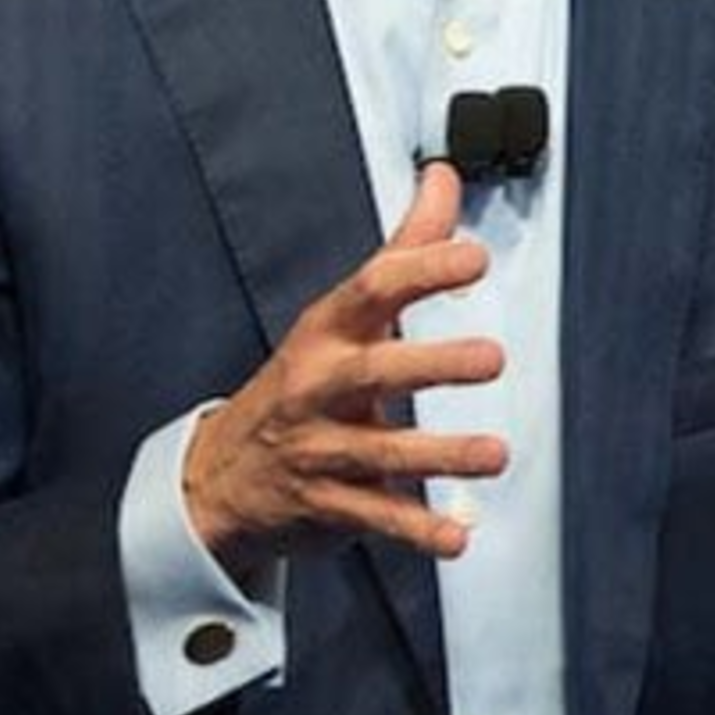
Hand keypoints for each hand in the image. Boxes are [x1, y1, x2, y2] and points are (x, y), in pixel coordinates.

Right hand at [182, 161, 506, 584]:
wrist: (222, 474)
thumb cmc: (304, 380)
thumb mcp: (345, 313)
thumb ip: (405, 248)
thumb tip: (442, 179)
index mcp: (328, 330)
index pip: (373, 289)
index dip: (423, 270)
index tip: (473, 259)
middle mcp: (321, 386)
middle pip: (374, 370)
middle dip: (432, 363)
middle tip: (492, 358)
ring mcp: (321, 448)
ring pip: (381, 451)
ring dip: (441, 454)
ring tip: (493, 454)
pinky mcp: (328, 504)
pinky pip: (375, 518)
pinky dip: (416, 529)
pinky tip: (456, 535)